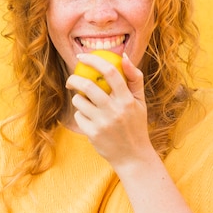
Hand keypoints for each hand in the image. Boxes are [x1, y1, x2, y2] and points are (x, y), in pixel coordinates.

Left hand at [65, 53, 152, 167]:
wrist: (132, 156)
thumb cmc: (135, 124)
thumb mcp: (140, 102)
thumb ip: (134, 78)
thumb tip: (124, 56)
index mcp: (127, 100)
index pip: (110, 72)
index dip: (94, 60)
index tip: (82, 56)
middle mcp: (115, 110)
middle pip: (88, 85)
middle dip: (74, 79)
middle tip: (72, 80)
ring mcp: (103, 123)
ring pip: (79, 101)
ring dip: (78, 99)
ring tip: (86, 104)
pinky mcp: (93, 134)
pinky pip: (78, 116)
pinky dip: (81, 114)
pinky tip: (90, 120)